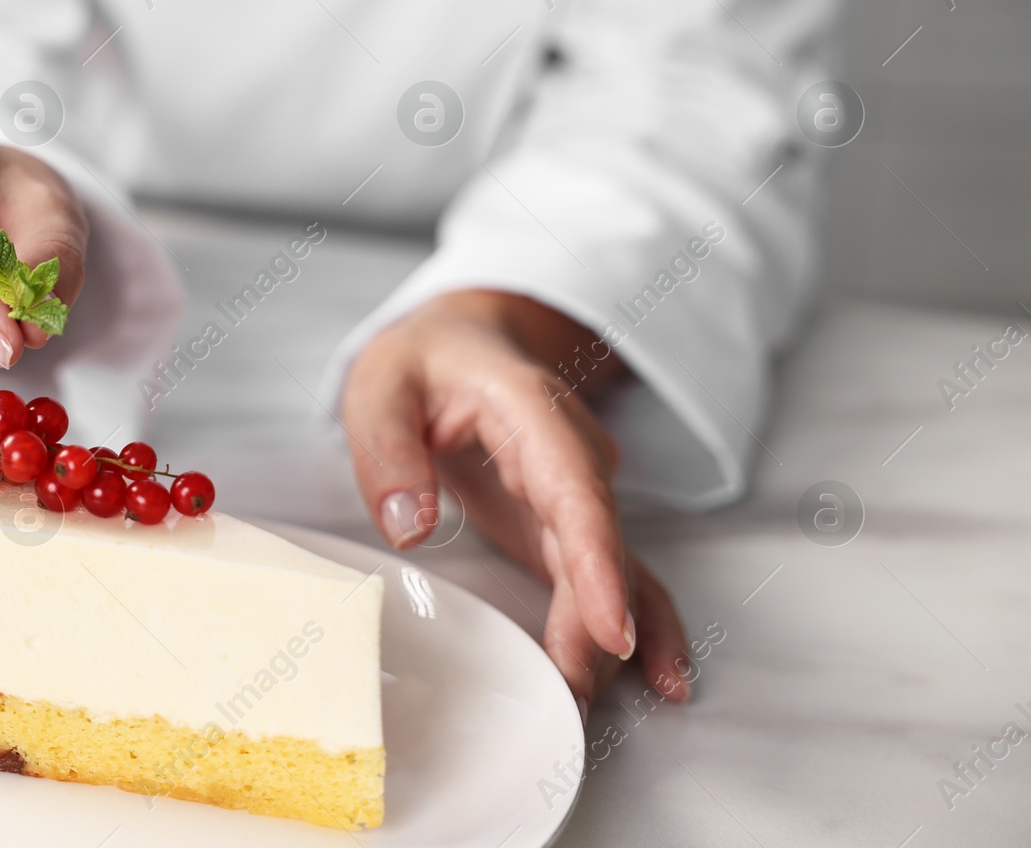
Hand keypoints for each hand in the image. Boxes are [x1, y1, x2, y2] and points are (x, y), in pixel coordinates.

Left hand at [341, 289, 689, 712]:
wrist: (460, 341)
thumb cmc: (421, 363)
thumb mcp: (381, 387)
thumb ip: (388, 451)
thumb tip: (410, 527)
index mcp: (529, 409)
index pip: (574, 488)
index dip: (598, 560)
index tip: (611, 627)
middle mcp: (571, 452)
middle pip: (599, 542)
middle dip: (598, 621)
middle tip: (576, 691)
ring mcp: (576, 491)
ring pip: (612, 567)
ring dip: (610, 637)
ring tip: (589, 703)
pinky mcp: (566, 524)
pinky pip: (614, 574)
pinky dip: (638, 623)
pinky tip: (662, 676)